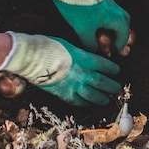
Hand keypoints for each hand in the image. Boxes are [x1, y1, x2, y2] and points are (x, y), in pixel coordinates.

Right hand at [0, 32, 121, 105]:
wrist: (32, 58)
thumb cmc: (48, 46)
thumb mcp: (70, 45)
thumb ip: (80, 54)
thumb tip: (86, 58)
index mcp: (86, 58)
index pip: (106, 66)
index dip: (113, 70)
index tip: (116, 71)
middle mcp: (83, 73)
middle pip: (104, 83)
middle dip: (113, 87)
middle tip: (117, 89)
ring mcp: (74, 86)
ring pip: (94, 96)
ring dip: (102, 98)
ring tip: (106, 100)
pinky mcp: (64, 94)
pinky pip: (79, 102)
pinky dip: (86, 103)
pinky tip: (88, 103)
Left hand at [41, 0, 130, 52]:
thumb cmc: (76, 8)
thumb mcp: (83, 31)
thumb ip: (91, 43)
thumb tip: (95, 49)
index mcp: (114, 16)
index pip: (124, 33)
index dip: (121, 44)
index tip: (117, 50)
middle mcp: (114, 7)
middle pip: (124, 22)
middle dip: (121, 32)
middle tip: (116, 40)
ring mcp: (107, 0)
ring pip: (117, 14)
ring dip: (114, 24)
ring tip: (106, 32)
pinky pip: (109, 8)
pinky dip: (107, 17)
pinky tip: (97, 21)